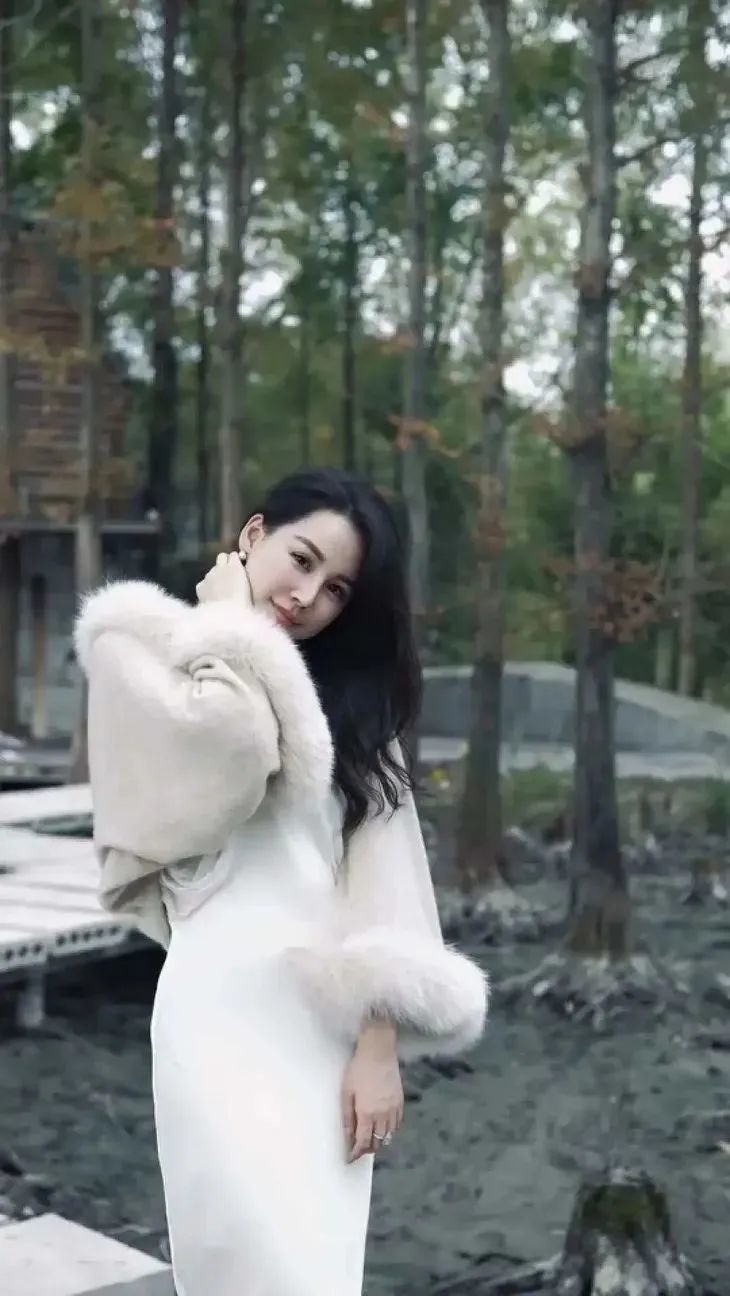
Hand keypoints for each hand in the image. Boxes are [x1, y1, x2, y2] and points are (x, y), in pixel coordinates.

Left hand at [196, 552, 252, 607]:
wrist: (228, 617)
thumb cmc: (245, 604)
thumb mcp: (251, 587)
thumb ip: (244, 575)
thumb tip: (242, 573)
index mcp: (236, 566)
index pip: (233, 555)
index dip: (236, 561)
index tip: (238, 568)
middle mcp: (220, 567)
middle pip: (221, 557)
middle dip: (224, 563)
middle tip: (228, 576)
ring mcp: (208, 576)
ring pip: (211, 571)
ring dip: (215, 577)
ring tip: (220, 590)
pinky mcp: (200, 586)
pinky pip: (203, 583)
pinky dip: (206, 588)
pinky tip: (211, 597)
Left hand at [342, 1022, 402, 1162]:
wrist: (379, 1051)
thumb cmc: (358, 1069)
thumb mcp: (347, 1093)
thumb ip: (348, 1117)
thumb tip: (348, 1137)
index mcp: (368, 1114)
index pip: (363, 1143)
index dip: (356, 1153)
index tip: (350, 1158)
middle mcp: (383, 1115)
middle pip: (377, 1142)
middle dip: (367, 1149)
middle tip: (358, 1148)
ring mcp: (394, 1109)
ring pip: (389, 1136)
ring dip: (379, 1141)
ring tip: (370, 1140)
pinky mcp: (401, 1102)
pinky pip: (397, 1125)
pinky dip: (389, 1131)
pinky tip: (382, 1128)